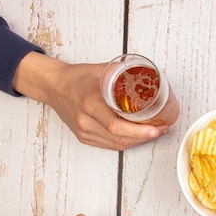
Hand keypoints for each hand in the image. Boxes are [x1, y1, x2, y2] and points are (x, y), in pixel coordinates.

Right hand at [12, 52, 171, 149]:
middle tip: (162, 129)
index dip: (140, 131)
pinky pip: (110, 145)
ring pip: (117, 145)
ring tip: (154, 133)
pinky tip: (138, 137)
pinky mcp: (84, 137)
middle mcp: (85, 121)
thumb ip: (122, 73)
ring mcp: (84, 132)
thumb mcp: (100, 70)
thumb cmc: (76, 77)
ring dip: (138, 141)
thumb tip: (147, 74)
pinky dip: (126, 142)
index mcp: (89, 104)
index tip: (157, 129)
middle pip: (120, 138)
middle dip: (146, 137)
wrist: (53, 86)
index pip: (117, 125)